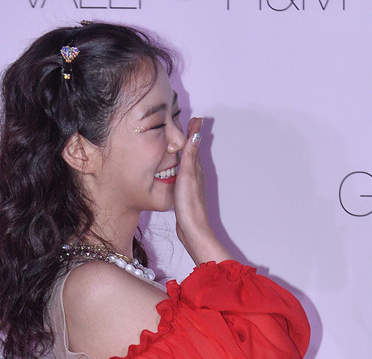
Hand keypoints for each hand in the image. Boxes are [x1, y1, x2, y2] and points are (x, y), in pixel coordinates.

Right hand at [174, 117, 231, 264]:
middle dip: (189, 138)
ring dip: (185, 151)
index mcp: (196, 168)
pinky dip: (180, 164)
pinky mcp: (185, 193)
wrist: (191, 229)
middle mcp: (195, 174)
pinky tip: (174, 168)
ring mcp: (191, 184)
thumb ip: (190, 155)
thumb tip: (197, 132)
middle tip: (187, 124)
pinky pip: (182, 172)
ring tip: (178, 141)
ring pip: (188, 162)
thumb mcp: (187, 175)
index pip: (194, 144)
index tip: (194, 117)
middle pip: (192, 151)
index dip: (193, 131)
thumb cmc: (189, 204)